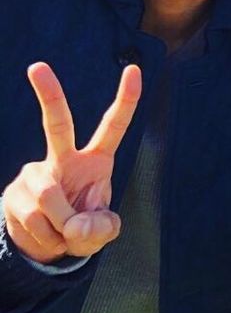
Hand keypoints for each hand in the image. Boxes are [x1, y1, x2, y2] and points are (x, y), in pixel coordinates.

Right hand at [2, 62, 141, 262]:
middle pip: (57, 124)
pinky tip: (45, 235)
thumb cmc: (83, 228)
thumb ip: (99, 229)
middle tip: (37, 66)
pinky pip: (32, 218)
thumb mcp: (101, 231)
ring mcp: (35, 173)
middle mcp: (64, 158)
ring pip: (49, 197)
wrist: (49, 247)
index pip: (113, 125)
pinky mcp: (14, 192)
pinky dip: (44, 237)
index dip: (126, 99)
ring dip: (59, 226)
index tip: (135, 69)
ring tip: (62, 233)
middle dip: (48, 94)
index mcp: (97, 160)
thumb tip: (76, 225)